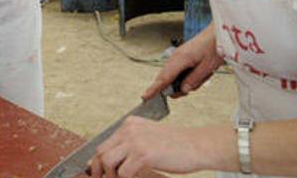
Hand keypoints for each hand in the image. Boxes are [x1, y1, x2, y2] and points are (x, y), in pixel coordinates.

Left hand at [88, 118, 205, 176]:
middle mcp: (129, 129)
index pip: (104, 144)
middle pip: (101, 152)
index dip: (98, 162)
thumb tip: (112, 162)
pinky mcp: (143, 154)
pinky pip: (123, 172)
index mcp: (129, 124)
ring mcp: (135, 141)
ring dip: (112, 176)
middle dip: (99, 170)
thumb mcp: (149, 138)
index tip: (98, 173)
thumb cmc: (177, 145)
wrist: (198, 145)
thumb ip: (131, 145)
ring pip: (107, 162)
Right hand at [143, 25, 221, 99]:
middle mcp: (176, 56)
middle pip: (166, 77)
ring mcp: (178, 55)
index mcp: (180, 59)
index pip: (164, 78)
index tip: (145, 96)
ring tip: (201, 77)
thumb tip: (182, 90)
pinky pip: (178, 70)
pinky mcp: (182, 55)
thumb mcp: (207, 68)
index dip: (154, 89)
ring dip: (184, 81)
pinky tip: (198, 74)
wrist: (218, 33)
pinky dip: (185, 76)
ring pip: (173, 74)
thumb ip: (193, 80)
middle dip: (174, 87)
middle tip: (186, 91)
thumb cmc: (215, 46)